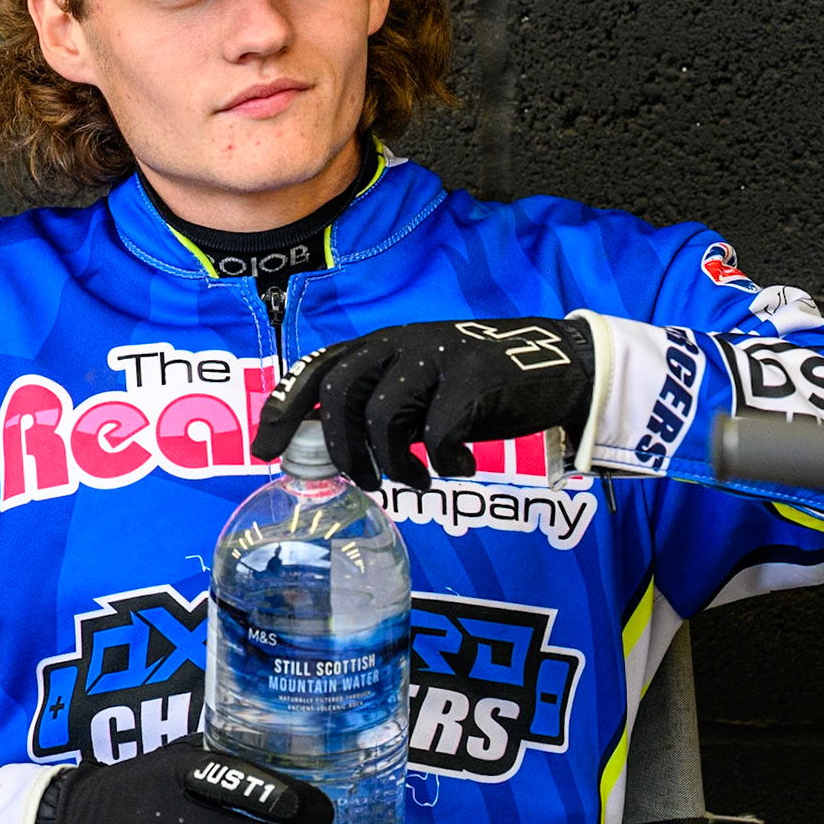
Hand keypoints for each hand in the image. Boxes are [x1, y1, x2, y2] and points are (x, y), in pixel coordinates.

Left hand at [251, 318, 595, 489]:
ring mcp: (438, 354)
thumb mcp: (421, 392)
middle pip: (341, 391)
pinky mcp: (474, 375)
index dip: (285, 408)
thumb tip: (331, 447)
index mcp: (382, 345)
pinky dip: (444, 461)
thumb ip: (381, 406)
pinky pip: (438, 432)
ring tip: (417, 480)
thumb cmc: (479, 388)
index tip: (265, 451)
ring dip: (394, 462)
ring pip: (384, 415)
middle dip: (343, 448)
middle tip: (365, 481)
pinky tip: (460, 466)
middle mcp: (402, 342)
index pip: (317, 369)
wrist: (558, 365)